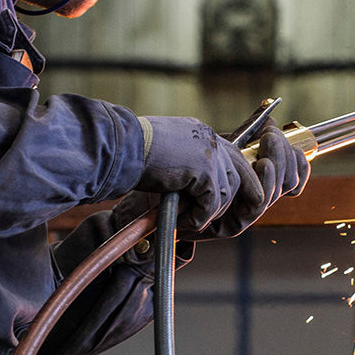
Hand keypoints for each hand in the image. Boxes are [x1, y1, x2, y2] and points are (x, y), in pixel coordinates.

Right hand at [136, 116, 259, 235]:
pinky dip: (197, 218)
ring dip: (206, 213)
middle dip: (226, 202)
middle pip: (236, 175)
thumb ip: (186, 163)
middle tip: (203, 219)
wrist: (119, 148)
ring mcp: (210, 154)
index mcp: (201, 133)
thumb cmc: (131, 153)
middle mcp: (210, 140)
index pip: (231, 157)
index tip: (222, 201)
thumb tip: (195, 187)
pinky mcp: (204, 171)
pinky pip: (211, 204)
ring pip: (225, 194)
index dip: (230, 181)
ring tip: (183, 220)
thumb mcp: (166, 153)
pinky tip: (179, 221)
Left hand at [195, 118, 310, 238]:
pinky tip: (262, 164)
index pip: (294, 174)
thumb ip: (249, 135)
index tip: (279, 132)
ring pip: (278, 192)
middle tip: (271, 134)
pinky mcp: (232, 225)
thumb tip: (271, 118)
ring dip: (278, 163)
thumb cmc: (188, 164)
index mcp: (260, 182)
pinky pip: (257, 206)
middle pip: (290, 180)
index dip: (296, 157)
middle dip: (285, 153)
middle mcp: (256, 198)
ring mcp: (246, 213)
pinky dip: (265, 184)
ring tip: (268, 141)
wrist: (161, 180)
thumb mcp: (224, 146)